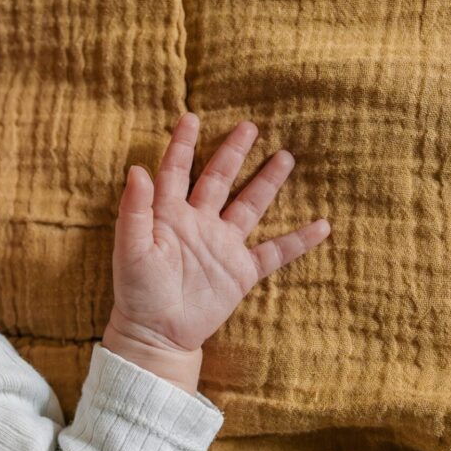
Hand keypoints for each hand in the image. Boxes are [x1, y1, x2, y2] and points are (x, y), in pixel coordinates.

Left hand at [109, 113, 330, 353]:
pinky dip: (298, 240)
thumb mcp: (129, 248)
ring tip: (286, 156)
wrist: (156, 334)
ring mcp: (222, 246)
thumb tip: (137, 168)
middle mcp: (199, 223)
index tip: (192, 117)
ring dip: (266, 182)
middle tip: (250, 126)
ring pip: (249, 206)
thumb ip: (134, 209)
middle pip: (219, 179)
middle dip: (233, 153)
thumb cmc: (136, 291)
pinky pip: (274, 253)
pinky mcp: (240, 272)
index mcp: (169, 214)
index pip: (176, 170)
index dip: (182, 145)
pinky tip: (321, 225)